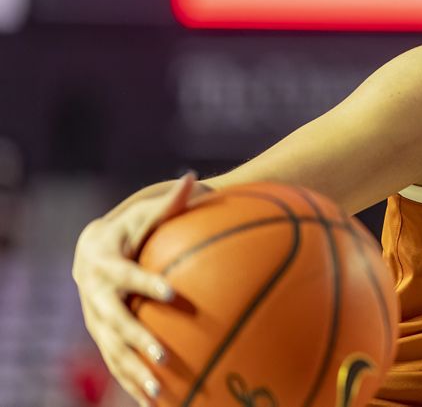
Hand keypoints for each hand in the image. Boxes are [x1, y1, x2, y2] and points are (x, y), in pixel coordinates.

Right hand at [72, 173, 202, 404]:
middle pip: (114, 321)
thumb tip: (193, 176)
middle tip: (163, 354)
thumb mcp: (145, 215)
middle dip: (138, 340)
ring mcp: (95, 321)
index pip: (127, 276)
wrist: (90, 252)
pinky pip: (116, 364)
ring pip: (112, 351)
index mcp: (106, 264)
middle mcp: (95, 296)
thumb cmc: (130, 230)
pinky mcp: (102, 338)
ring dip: (134, 372)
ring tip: (159, 392)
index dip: (147, 284)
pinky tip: (156, 404)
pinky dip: (132, 384)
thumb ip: (170, 202)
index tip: (174, 294)